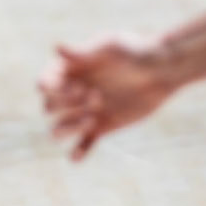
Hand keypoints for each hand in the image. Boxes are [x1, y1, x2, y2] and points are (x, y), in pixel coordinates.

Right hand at [39, 37, 175, 158]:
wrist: (160, 71)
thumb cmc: (134, 50)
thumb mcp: (110, 47)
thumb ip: (84, 53)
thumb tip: (56, 48)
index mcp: (69, 70)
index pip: (45, 82)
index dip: (50, 87)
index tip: (71, 86)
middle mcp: (72, 92)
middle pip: (49, 106)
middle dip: (66, 105)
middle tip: (95, 96)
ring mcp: (85, 111)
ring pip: (60, 128)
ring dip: (68, 128)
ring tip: (90, 122)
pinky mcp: (101, 127)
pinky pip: (83, 144)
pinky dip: (78, 152)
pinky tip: (75, 157)